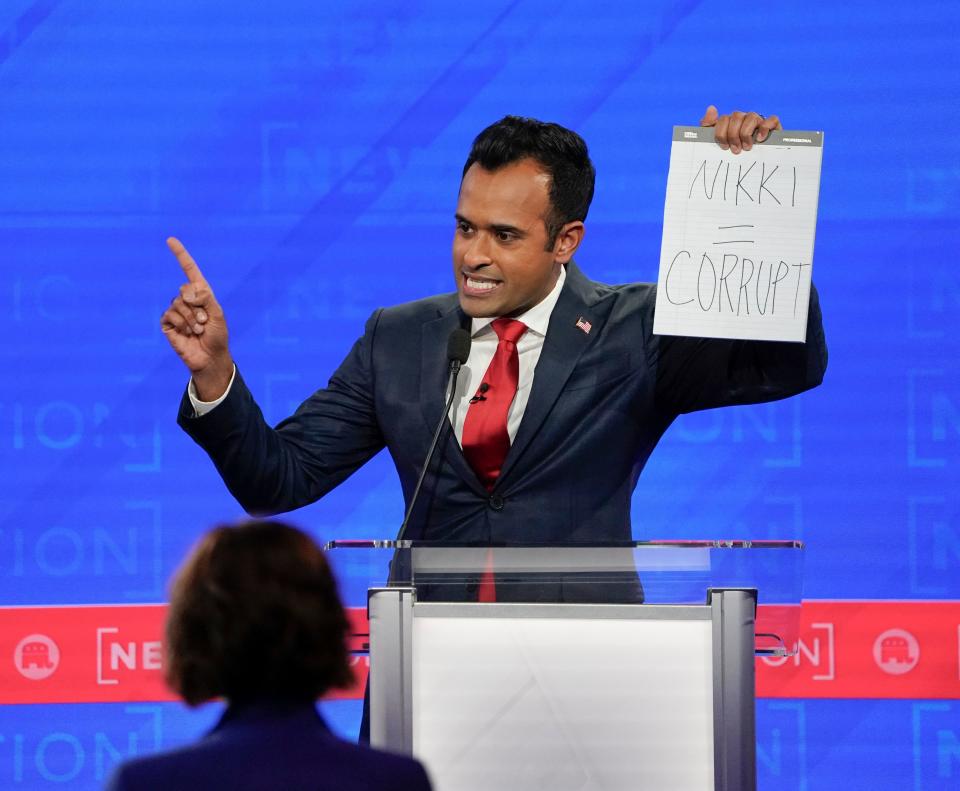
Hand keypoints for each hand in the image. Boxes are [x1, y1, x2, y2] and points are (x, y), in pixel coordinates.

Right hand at [160, 237, 232, 399]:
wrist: (210, 357)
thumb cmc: (217, 336)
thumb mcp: (217, 315)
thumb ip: (206, 298)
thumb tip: (190, 288)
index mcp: (202, 294)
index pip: (189, 271)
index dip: (180, 255)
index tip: (170, 239)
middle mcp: (187, 300)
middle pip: (185, 289)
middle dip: (198, 306)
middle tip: (205, 322)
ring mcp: (176, 311)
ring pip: (178, 303)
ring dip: (191, 319)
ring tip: (198, 330)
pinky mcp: (168, 323)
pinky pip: (169, 314)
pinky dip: (181, 324)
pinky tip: (187, 333)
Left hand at [700, 105, 781, 153]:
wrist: (750, 167)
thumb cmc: (732, 153)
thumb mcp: (715, 142)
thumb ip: (708, 126)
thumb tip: (711, 108)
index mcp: (731, 122)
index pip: (724, 119)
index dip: (721, 133)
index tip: (724, 147)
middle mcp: (744, 119)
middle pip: (736, 116)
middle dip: (733, 135)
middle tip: (736, 150)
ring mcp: (758, 121)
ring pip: (751, 117)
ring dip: (746, 133)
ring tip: (746, 148)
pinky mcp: (773, 126)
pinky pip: (771, 119)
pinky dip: (765, 128)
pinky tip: (760, 139)